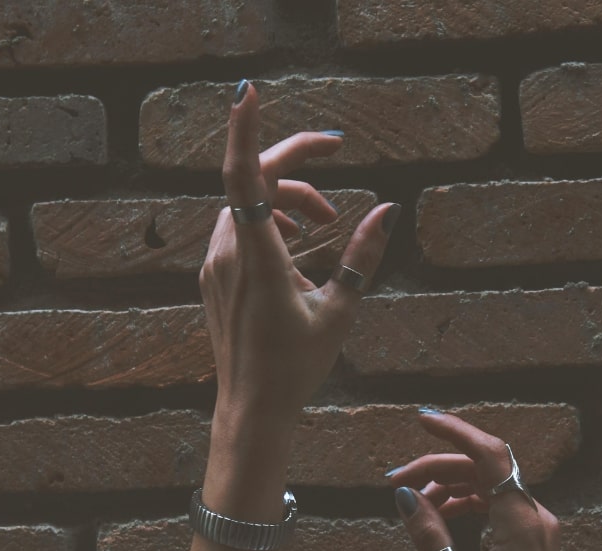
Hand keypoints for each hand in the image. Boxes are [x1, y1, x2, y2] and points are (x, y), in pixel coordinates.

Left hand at [201, 80, 399, 429]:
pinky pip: (237, 226)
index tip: (249, 91)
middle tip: (335, 166)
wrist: (251, 409)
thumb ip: (363, 255)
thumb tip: (389, 209)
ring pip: (245, 203)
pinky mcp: (213, 276)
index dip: (245, 128)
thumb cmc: (296, 366)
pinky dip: (268, 219)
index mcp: (258, 259)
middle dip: (295, 166)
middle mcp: (227, 254)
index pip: (242, 176)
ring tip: (325, 223)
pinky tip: (297, 244)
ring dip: (286, 198)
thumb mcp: (341, 311)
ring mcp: (214, 265)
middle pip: (252, 179)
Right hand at [388, 411, 570, 550]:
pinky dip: (468, 506)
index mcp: (520, 522)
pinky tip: (441, 520)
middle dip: (439, 468)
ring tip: (415, 505)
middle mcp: (535, 518)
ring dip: (452, 488)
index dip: (455, 431)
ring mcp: (538, 529)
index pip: (489, 454)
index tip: (422, 420)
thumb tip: (406, 496)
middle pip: (484, 470)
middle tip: (396, 483)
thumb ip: (429, 535)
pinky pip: (499, 508)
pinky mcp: (534, 543)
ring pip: (490, 487)